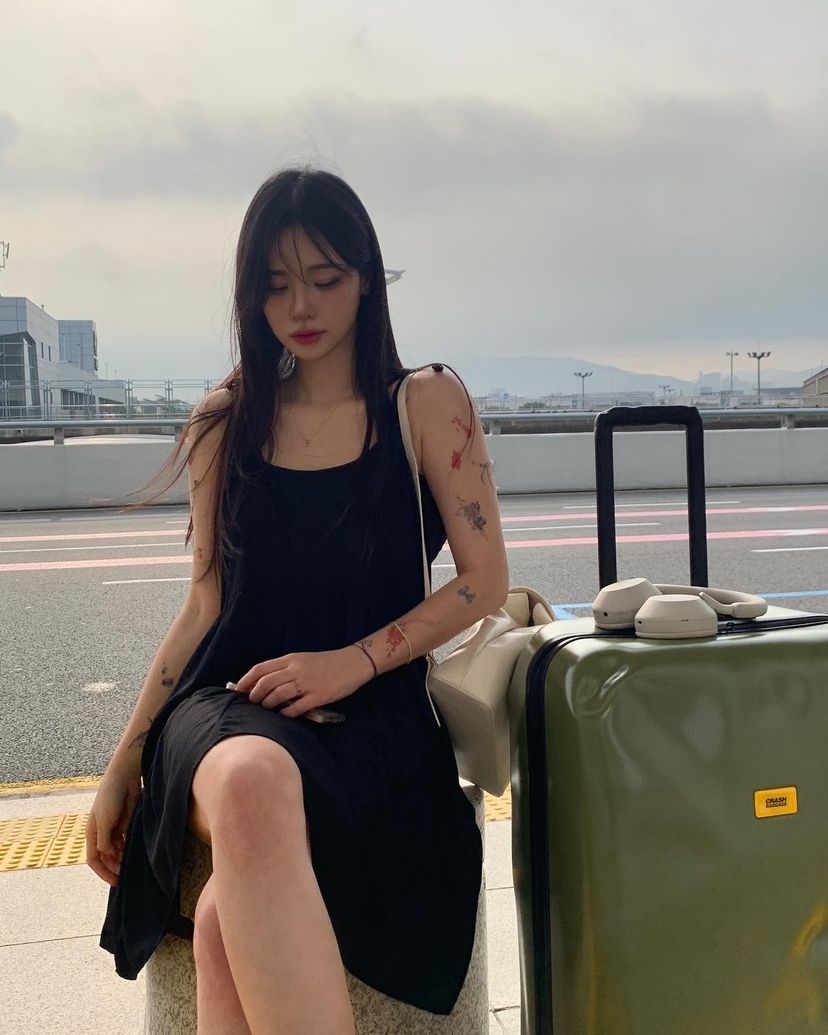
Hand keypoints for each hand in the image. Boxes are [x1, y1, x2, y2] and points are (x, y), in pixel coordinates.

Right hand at [86, 767, 141, 886]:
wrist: (125, 776)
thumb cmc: (111, 795)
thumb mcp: (105, 820)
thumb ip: (105, 840)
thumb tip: (108, 855)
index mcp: (92, 832)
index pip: (94, 859)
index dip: (103, 872)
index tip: (116, 882)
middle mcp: (102, 833)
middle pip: (107, 858)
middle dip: (115, 868)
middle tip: (128, 875)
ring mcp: (115, 828)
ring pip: (118, 851)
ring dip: (124, 859)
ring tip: (134, 866)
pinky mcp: (127, 822)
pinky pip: (127, 841)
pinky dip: (131, 849)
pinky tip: (138, 854)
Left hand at [231, 646, 373, 718]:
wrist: (353, 663)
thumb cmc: (326, 662)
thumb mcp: (303, 659)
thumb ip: (285, 668)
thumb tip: (264, 682)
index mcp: (291, 659)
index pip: (261, 669)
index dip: (246, 680)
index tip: (238, 690)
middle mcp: (296, 670)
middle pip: (265, 683)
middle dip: (254, 695)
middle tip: (253, 702)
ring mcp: (307, 684)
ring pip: (277, 695)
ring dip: (268, 704)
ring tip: (267, 709)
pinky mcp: (318, 696)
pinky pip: (296, 708)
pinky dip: (286, 713)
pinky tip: (284, 715)